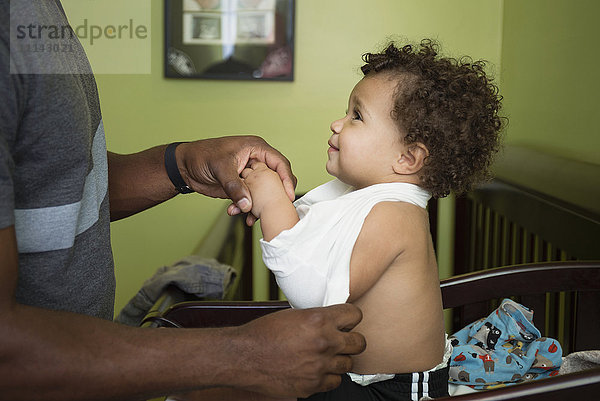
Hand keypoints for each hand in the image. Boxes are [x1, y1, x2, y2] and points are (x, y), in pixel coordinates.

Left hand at [177, 136, 296, 218]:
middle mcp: (257, 162)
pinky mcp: (243, 187)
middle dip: (276, 196)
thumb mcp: (220, 168)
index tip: (289, 195)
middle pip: (276, 179)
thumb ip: (235, 187)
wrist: (185, 167)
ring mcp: (251, 176)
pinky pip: (252, 200)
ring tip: (252, 217)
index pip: (280, 163)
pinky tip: (238, 214)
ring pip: (265, 193)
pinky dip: (248, 209)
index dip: (287, 179)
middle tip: (276, 209)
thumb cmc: (202, 156)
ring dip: (260, 206)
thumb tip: (247, 205)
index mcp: (257, 149)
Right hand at [229, 304, 365, 397]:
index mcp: (319, 320)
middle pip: (359, 343)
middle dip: (351, 340)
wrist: (244, 356)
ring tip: (324, 356)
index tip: (346, 321)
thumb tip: (334, 321)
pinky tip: (316, 369)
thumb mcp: (294, 315)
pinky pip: (334, 381)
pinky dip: (328, 376)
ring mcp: (320, 366)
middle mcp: (324, 342)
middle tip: (341, 340)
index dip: (350, 318)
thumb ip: (318, 318)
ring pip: (349, 364)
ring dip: (339, 359)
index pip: (354, 315)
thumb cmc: (264, 333)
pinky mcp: (313, 385)